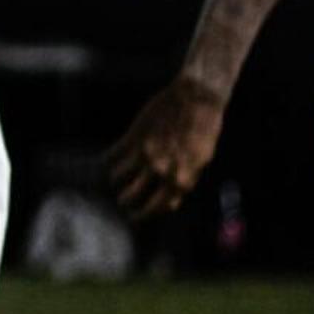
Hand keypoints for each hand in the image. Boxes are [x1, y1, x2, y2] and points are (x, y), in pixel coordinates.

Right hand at [103, 75, 225, 221]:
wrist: (198, 98)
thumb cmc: (205, 129)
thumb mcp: (201, 161)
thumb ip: (185, 181)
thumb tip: (171, 200)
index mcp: (181, 180)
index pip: (156, 208)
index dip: (144, 214)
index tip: (136, 215)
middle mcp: (161, 172)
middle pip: (131, 196)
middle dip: (125, 201)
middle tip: (122, 200)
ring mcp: (146, 154)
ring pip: (118, 177)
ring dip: (117, 179)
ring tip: (117, 178)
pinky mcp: (134, 137)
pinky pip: (113, 155)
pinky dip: (108, 160)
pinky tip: (108, 160)